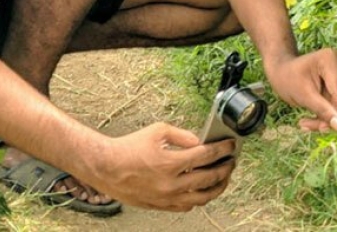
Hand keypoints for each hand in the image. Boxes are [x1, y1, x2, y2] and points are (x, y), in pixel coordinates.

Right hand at [93, 122, 236, 211]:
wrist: (106, 167)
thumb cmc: (127, 148)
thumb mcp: (157, 130)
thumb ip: (181, 135)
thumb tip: (198, 142)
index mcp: (171, 162)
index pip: (206, 156)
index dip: (222, 149)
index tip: (230, 145)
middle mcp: (171, 183)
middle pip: (209, 178)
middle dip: (225, 168)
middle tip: (231, 161)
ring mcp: (166, 197)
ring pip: (201, 198)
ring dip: (216, 188)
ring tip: (222, 179)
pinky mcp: (160, 205)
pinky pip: (186, 206)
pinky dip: (198, 199)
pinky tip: (202, 192)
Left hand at [266, 49, 336, 132]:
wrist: (281, 71)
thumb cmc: (287, 79)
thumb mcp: (301, 96)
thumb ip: (322, 110)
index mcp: (329, 60)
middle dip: (331, 116)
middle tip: (309, 127)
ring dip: (328, 118)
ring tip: (306, 123)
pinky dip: (328, 114)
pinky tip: (312, 119)